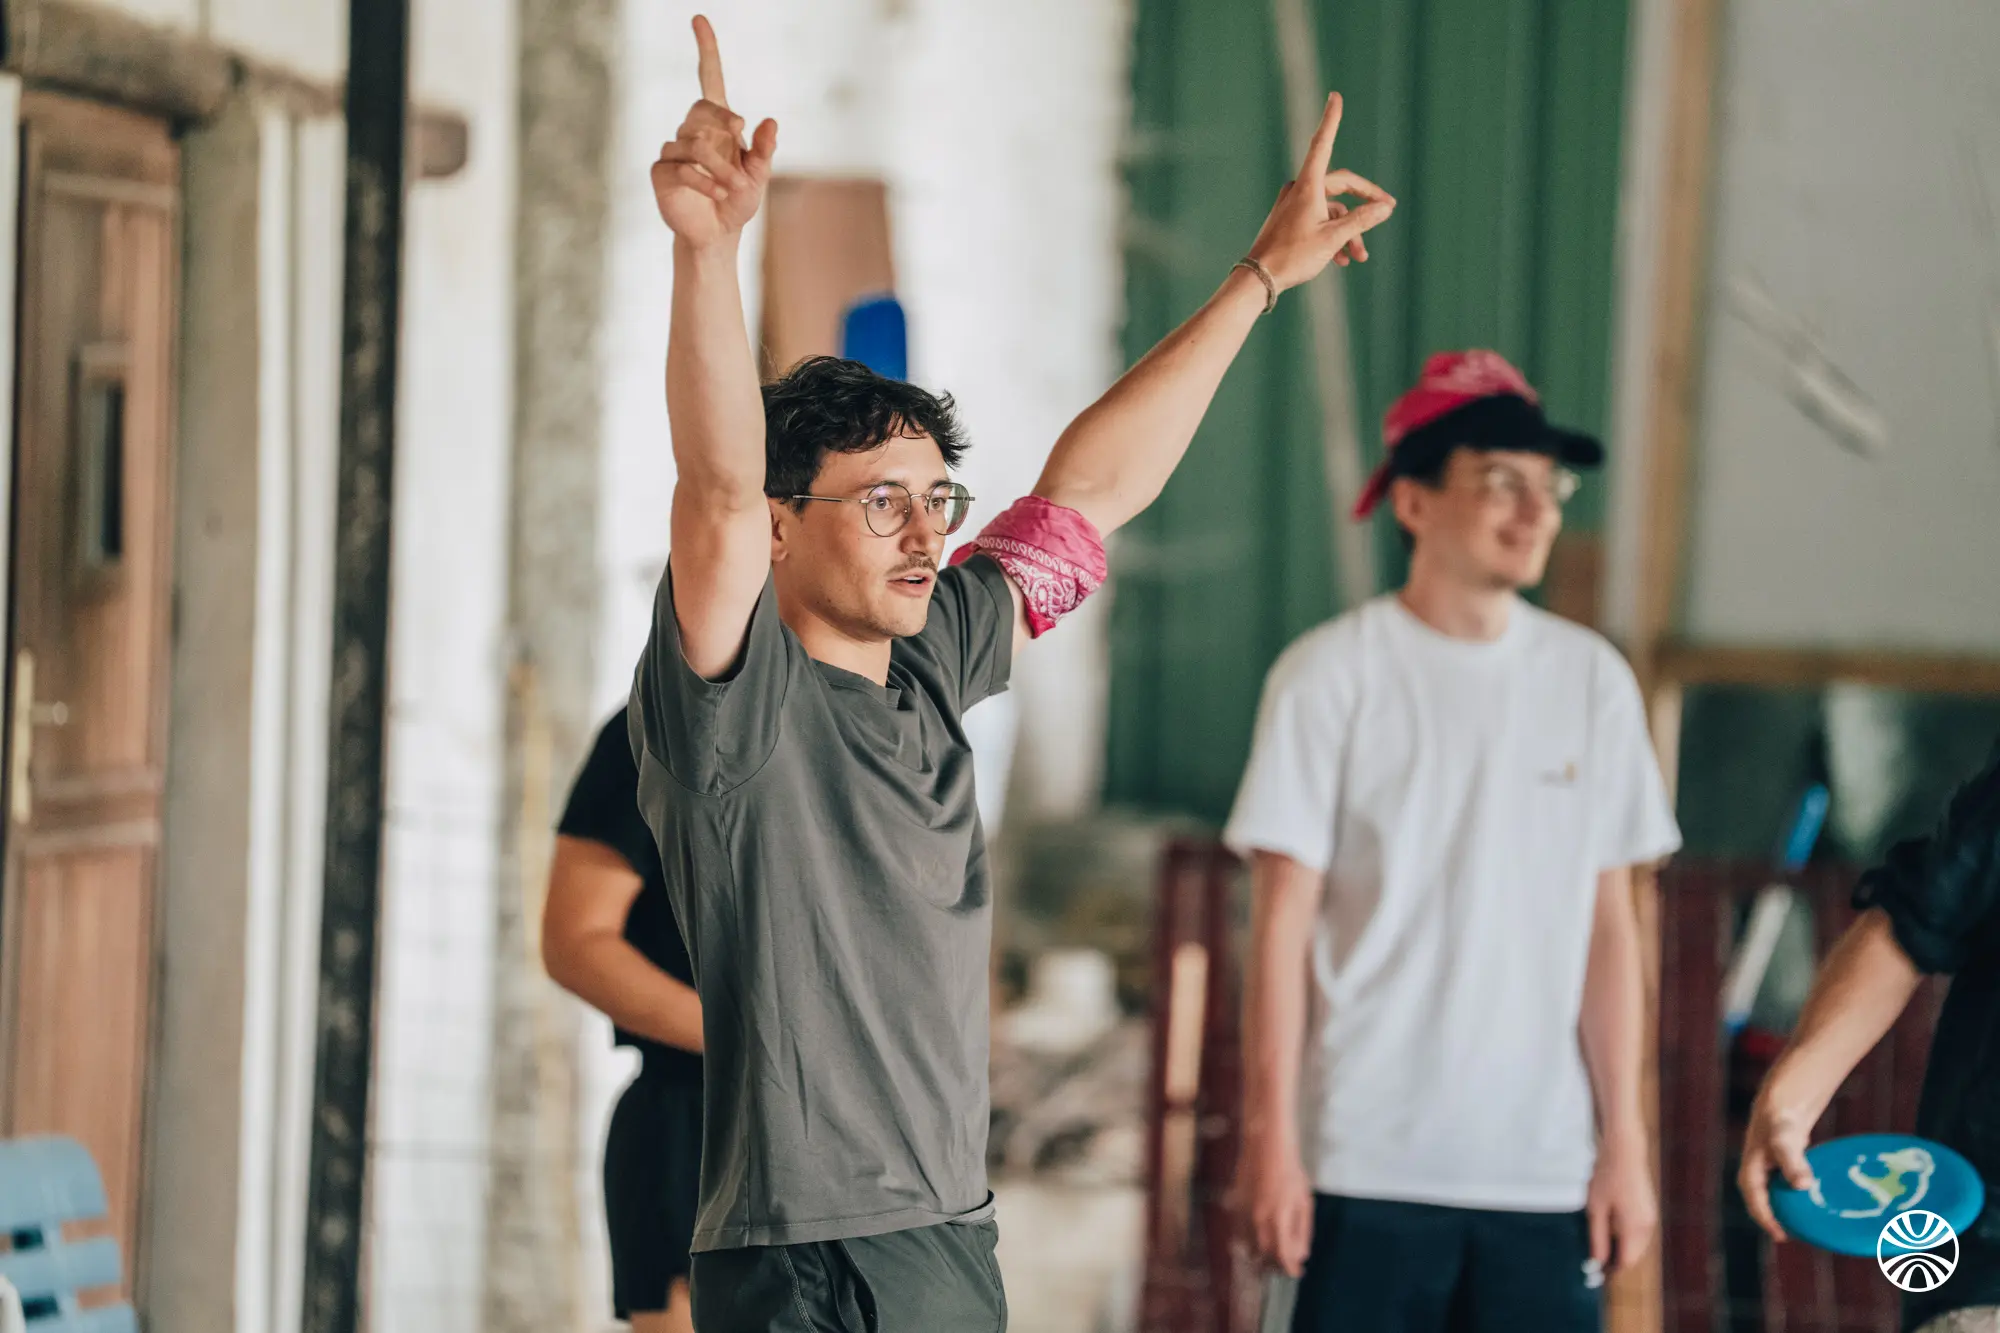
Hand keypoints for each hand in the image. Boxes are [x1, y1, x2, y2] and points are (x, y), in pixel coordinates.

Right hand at [651, 15, 776, 247]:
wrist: (717, 235)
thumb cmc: (738, 201)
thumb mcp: (759, 176)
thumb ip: (764, 150)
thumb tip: (770, 121)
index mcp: (717, 124)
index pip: (709, 78)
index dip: (706, 49)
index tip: (699, 19)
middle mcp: (692, 130)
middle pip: (702, 108)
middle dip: (724, 128)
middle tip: (741, 151)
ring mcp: (674, 149)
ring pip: (694, 142)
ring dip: (720, 166)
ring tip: (734, 187)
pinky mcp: (662, 171)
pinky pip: (682, 166)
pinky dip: (705, 180)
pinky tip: (719, 194)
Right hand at [1233, 1141, 1314, 1277]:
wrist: (1266, 1145)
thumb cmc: (1290, 1171)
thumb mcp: (1304, 1201)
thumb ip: (1302, 1231)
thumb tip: (1301, 1255)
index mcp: (1279, 1218)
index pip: (1282, 1256)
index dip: (1290, 1268)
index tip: (1297, 1272)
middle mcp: (1258, 1219)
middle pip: (1265, 1257)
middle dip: (1277, 1264)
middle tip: (1288, 1263)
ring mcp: (1243, 1213)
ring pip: (1250, 1249)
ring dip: (1262, 1256)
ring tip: (1275, 1252)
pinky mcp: (1235, 1207)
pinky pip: (1239, 1235)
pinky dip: (1249, 1242)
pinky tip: (1260, 1237)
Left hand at [1245, 92, 1394, 289]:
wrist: (1257, 279)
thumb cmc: (1293, 256)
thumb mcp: (1333, 238)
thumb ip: (1361, 221)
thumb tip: (1385, 208)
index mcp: (1308, 186)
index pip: (1323, 143)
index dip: (1331, 120)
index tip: (1335, 96)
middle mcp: (1299, 190)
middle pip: (1340, 185)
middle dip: (1364, 202)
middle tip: (1386, 210)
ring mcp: (1293, 205)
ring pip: (1331, 210)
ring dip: (1349, 230)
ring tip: (1360, 256)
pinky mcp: (1290, 221)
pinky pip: (1319, 220)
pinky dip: (1333, 235)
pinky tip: (1343, 259)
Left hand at [1587, 1128, 1659, 1275]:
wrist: (1624, 1151)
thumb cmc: (1606, 1176)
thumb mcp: (1596, 1208)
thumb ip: (1598, 1237)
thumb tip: (1598, 1260)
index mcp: (1635, 1228)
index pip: (1626, 1261)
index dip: (1613, 1270)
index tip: (1597, 1273)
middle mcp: (1647, 1226)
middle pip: (1634, 1256)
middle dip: (1618, 1261)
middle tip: (1597, 1261)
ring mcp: (1651, 1217)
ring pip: (1638, 1245)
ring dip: (1623, 1249)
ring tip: (1601, 1245)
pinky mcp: (1649, 1210)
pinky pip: (1639, 1233)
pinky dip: (1627, 1237)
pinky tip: (1611, 1228)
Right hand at [1738, 1082, 1823, 1242]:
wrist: (1781, 1103)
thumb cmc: (1780, 1122)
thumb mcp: (1785, 1142)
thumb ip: (1793, 1163)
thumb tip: (1802, 1185)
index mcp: (1750, 1173)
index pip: (1755, 1204)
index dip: (1767, 1221)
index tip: (1782, 1237)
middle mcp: (1755, 1175)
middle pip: (1761, 1204)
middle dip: (1773, 1220)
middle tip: (1792, 1236)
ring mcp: (1766, 1171)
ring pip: (1772, 1198)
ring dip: (1783, 1211)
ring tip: (1801, 1224)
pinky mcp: (1778, 1167)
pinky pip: (1782, 1189)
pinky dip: (1792, 1198)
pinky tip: (1808, 1201)